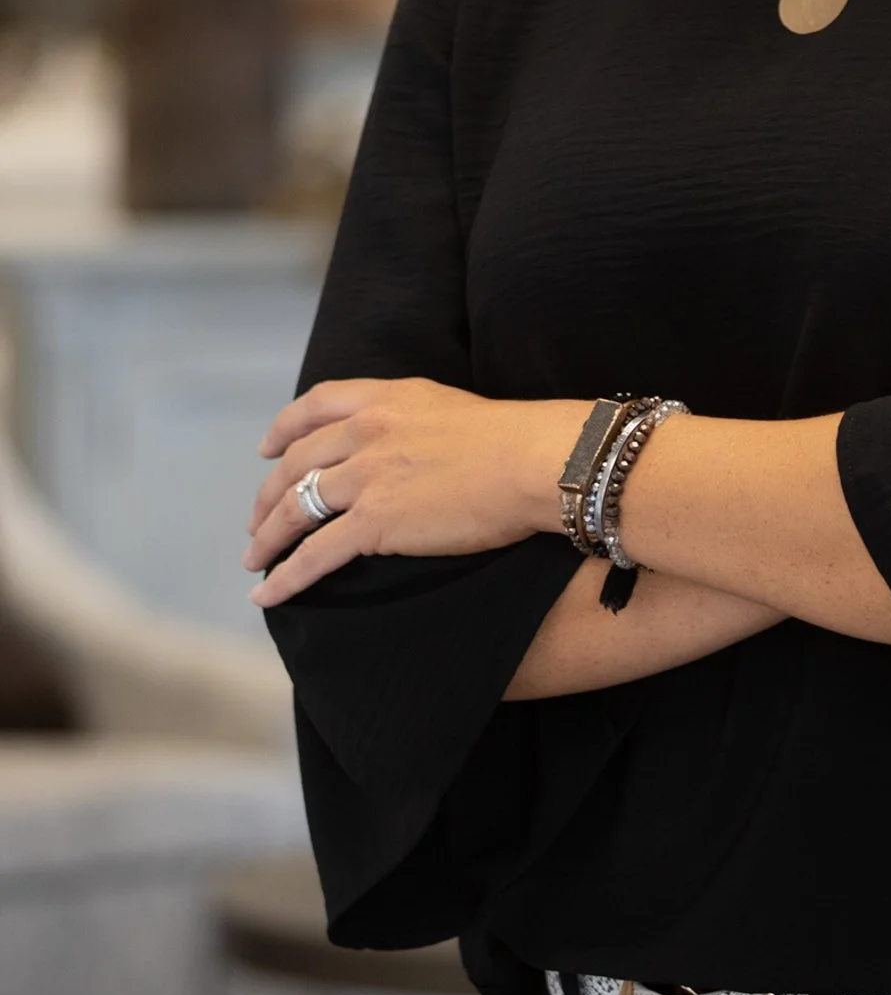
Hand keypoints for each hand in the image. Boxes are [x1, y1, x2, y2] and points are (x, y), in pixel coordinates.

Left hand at [244, 376, 583, 608]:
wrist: (532, 461)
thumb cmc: (512, 439)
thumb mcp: (448, 407)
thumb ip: (410, 420)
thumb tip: (403, 445)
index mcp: (385, 399)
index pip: (316, 406)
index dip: (283, 429)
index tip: (267, 449)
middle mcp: (366, 431)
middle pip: (296, 463)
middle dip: (268, 495)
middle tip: (257, 519)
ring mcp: (365, 477)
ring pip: (294, 508)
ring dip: (266, 537)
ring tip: (254, 560)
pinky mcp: (373, 522)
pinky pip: (314, 554)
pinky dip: (285, 578)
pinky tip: (268, 595)